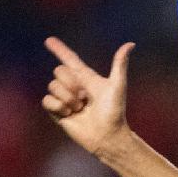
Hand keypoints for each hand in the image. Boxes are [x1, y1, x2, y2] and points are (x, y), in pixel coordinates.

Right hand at [42, 36, 132, 155]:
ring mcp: (65, 99)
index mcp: (87, 78)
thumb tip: (130, 44)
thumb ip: (119, 64)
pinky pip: (47, 100)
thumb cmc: (114, 112)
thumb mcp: (117, 85)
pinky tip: (69, 114)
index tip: (49, 40)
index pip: (71, 60)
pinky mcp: (57, 112)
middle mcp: (74, 86)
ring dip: (68, 98)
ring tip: (80, 109)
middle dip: (71, 83)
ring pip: (53, 86)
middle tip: (84, 98)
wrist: (107, 135)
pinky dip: (58, 106)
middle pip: (59, 71)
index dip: (60, 50)